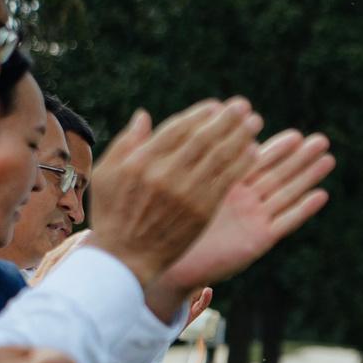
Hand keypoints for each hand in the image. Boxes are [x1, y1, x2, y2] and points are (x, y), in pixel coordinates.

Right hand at [89, 100, 261, 295]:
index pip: (177, 128)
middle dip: (227, 119)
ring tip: (255, 122)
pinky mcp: (202, 211)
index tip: (216, 106)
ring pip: (219, 157)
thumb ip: (127, 143)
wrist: (126, 257)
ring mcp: (186, 193)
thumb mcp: (108, 174)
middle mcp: (164, 174)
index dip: (200, 115)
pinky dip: (242, 164)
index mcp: (140, 161)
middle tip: (243, 105)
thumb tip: (144, 115)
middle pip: (203, 138)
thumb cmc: (113, 213)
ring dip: (241, 137)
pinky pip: (227, 181)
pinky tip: (254, 151)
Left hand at [153, 128, 332, 313]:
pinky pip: (285, 222)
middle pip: (277, 173)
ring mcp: (253, 219)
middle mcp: (243, 200)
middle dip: (299, 157)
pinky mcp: (259, 240)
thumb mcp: (173, 185)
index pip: (253, 159)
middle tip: (320, 139)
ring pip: (286, 192)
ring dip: (307, 176)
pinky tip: (321, 195)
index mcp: (223, 184)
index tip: (295, 134)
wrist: (162, 262)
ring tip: (328, 159)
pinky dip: (303, 209)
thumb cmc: (162, 224)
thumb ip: (179, 158)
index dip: (274, 146)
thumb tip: (154, 118)